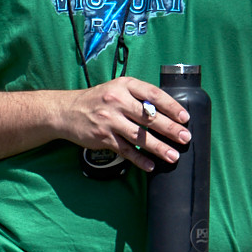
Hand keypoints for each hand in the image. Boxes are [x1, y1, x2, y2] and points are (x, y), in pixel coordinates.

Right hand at [59, 76, 190, 171]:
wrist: (66, 112)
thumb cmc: (97, 100)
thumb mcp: (117, 89)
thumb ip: (138, 96)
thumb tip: (166, 111)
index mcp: (124, 86)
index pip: (153, 95)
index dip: (172, 107)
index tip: (185, 118)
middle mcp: (117, 101)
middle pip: (149, 117)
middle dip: (170, 129)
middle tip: (185, 138)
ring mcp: (109, 120)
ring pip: (139, 136)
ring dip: (158, 147)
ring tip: (173, 155)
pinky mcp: (102, 137)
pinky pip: (125, 150)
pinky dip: (139, 159)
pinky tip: (150, 166)